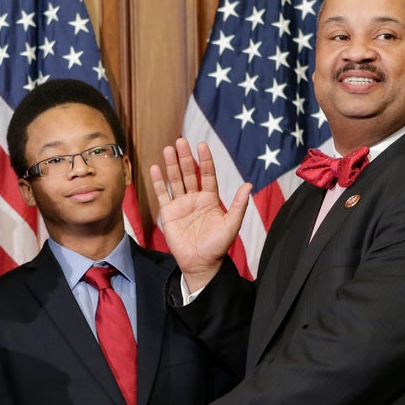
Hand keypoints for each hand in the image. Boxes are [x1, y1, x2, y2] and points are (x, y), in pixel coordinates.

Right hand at [150, 138, 251, 291]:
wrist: (201, 263)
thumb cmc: (218, 245)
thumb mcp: (232, 224)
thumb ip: (239, 205)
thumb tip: (249, 185)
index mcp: (210, 198)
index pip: (207, 174)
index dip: (204, 160)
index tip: (201, 145)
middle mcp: (195, 198)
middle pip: (189, 173)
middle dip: (185, 157)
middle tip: (181, 141)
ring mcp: (181, 205)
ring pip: (175, 180)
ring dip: (171, 165)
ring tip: (168, 148)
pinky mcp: (168, 213)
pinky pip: (162, 194)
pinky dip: (158, 181)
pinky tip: (155, 168)